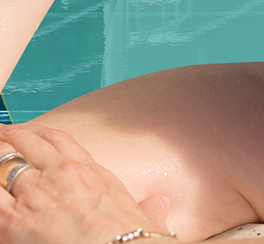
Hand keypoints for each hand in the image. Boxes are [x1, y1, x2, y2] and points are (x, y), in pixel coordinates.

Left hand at [0, 124, 172, 243]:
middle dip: (6, 137)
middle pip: (25, 141)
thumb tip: (160, 205)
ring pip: (1, 159)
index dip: (37, 132)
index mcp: (92, 172)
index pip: (58, 138)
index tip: (26, 132)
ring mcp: (37, 193)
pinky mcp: (14, 219)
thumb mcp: (145, 220)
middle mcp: (62, 174)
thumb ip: (149, 209)